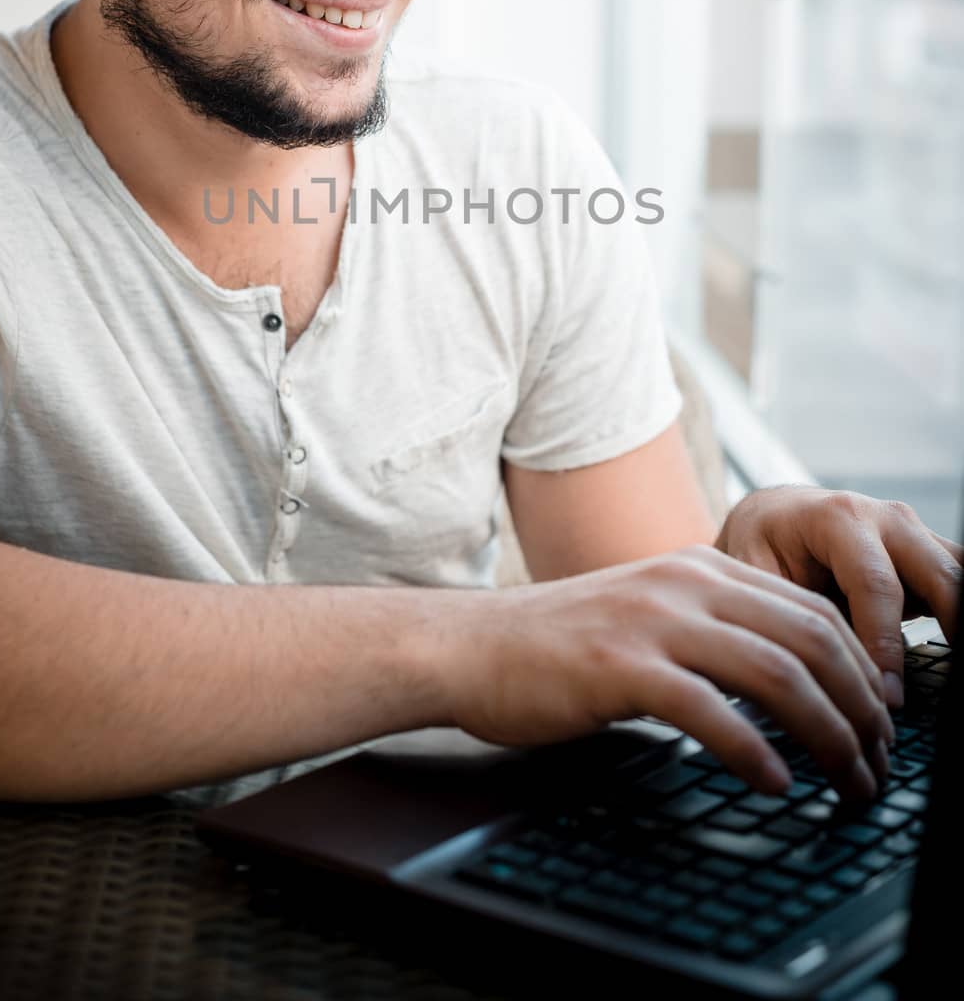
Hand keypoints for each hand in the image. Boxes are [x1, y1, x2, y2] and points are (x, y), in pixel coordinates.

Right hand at [445, 546, 895, 801]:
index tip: (879, 726)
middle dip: (860, 709)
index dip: (862, 672)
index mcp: (699, 566)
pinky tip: (772, 783)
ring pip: (775, 672)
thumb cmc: (557, 644)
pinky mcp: (619, 665)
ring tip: (846, 782)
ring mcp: (652, 619)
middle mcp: (685, 581)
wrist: (471, 645)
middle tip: (876, 765)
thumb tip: (788, 682)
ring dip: (826, 735)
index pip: (813, 610)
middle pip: (809, 639)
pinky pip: (708, 709)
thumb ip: (712, 629)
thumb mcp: (649, 614)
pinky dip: (752, 751)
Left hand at [715, 485, 961, 707]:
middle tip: (948, 690)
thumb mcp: (753, 571)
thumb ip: (786, 612)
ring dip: (960, 620)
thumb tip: (811, 672)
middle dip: (952, 629)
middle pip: (940, 575)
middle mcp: (886, 518)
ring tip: (954, 674)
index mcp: (838, 518)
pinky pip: (960, 581)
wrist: (775, 515)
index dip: (884, 646)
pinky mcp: (928, 554)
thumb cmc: (760, 544)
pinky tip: (952, 654)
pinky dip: (959, 616)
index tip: (887, 699)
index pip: (876, 586)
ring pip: (960, 574)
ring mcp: (914, 533)